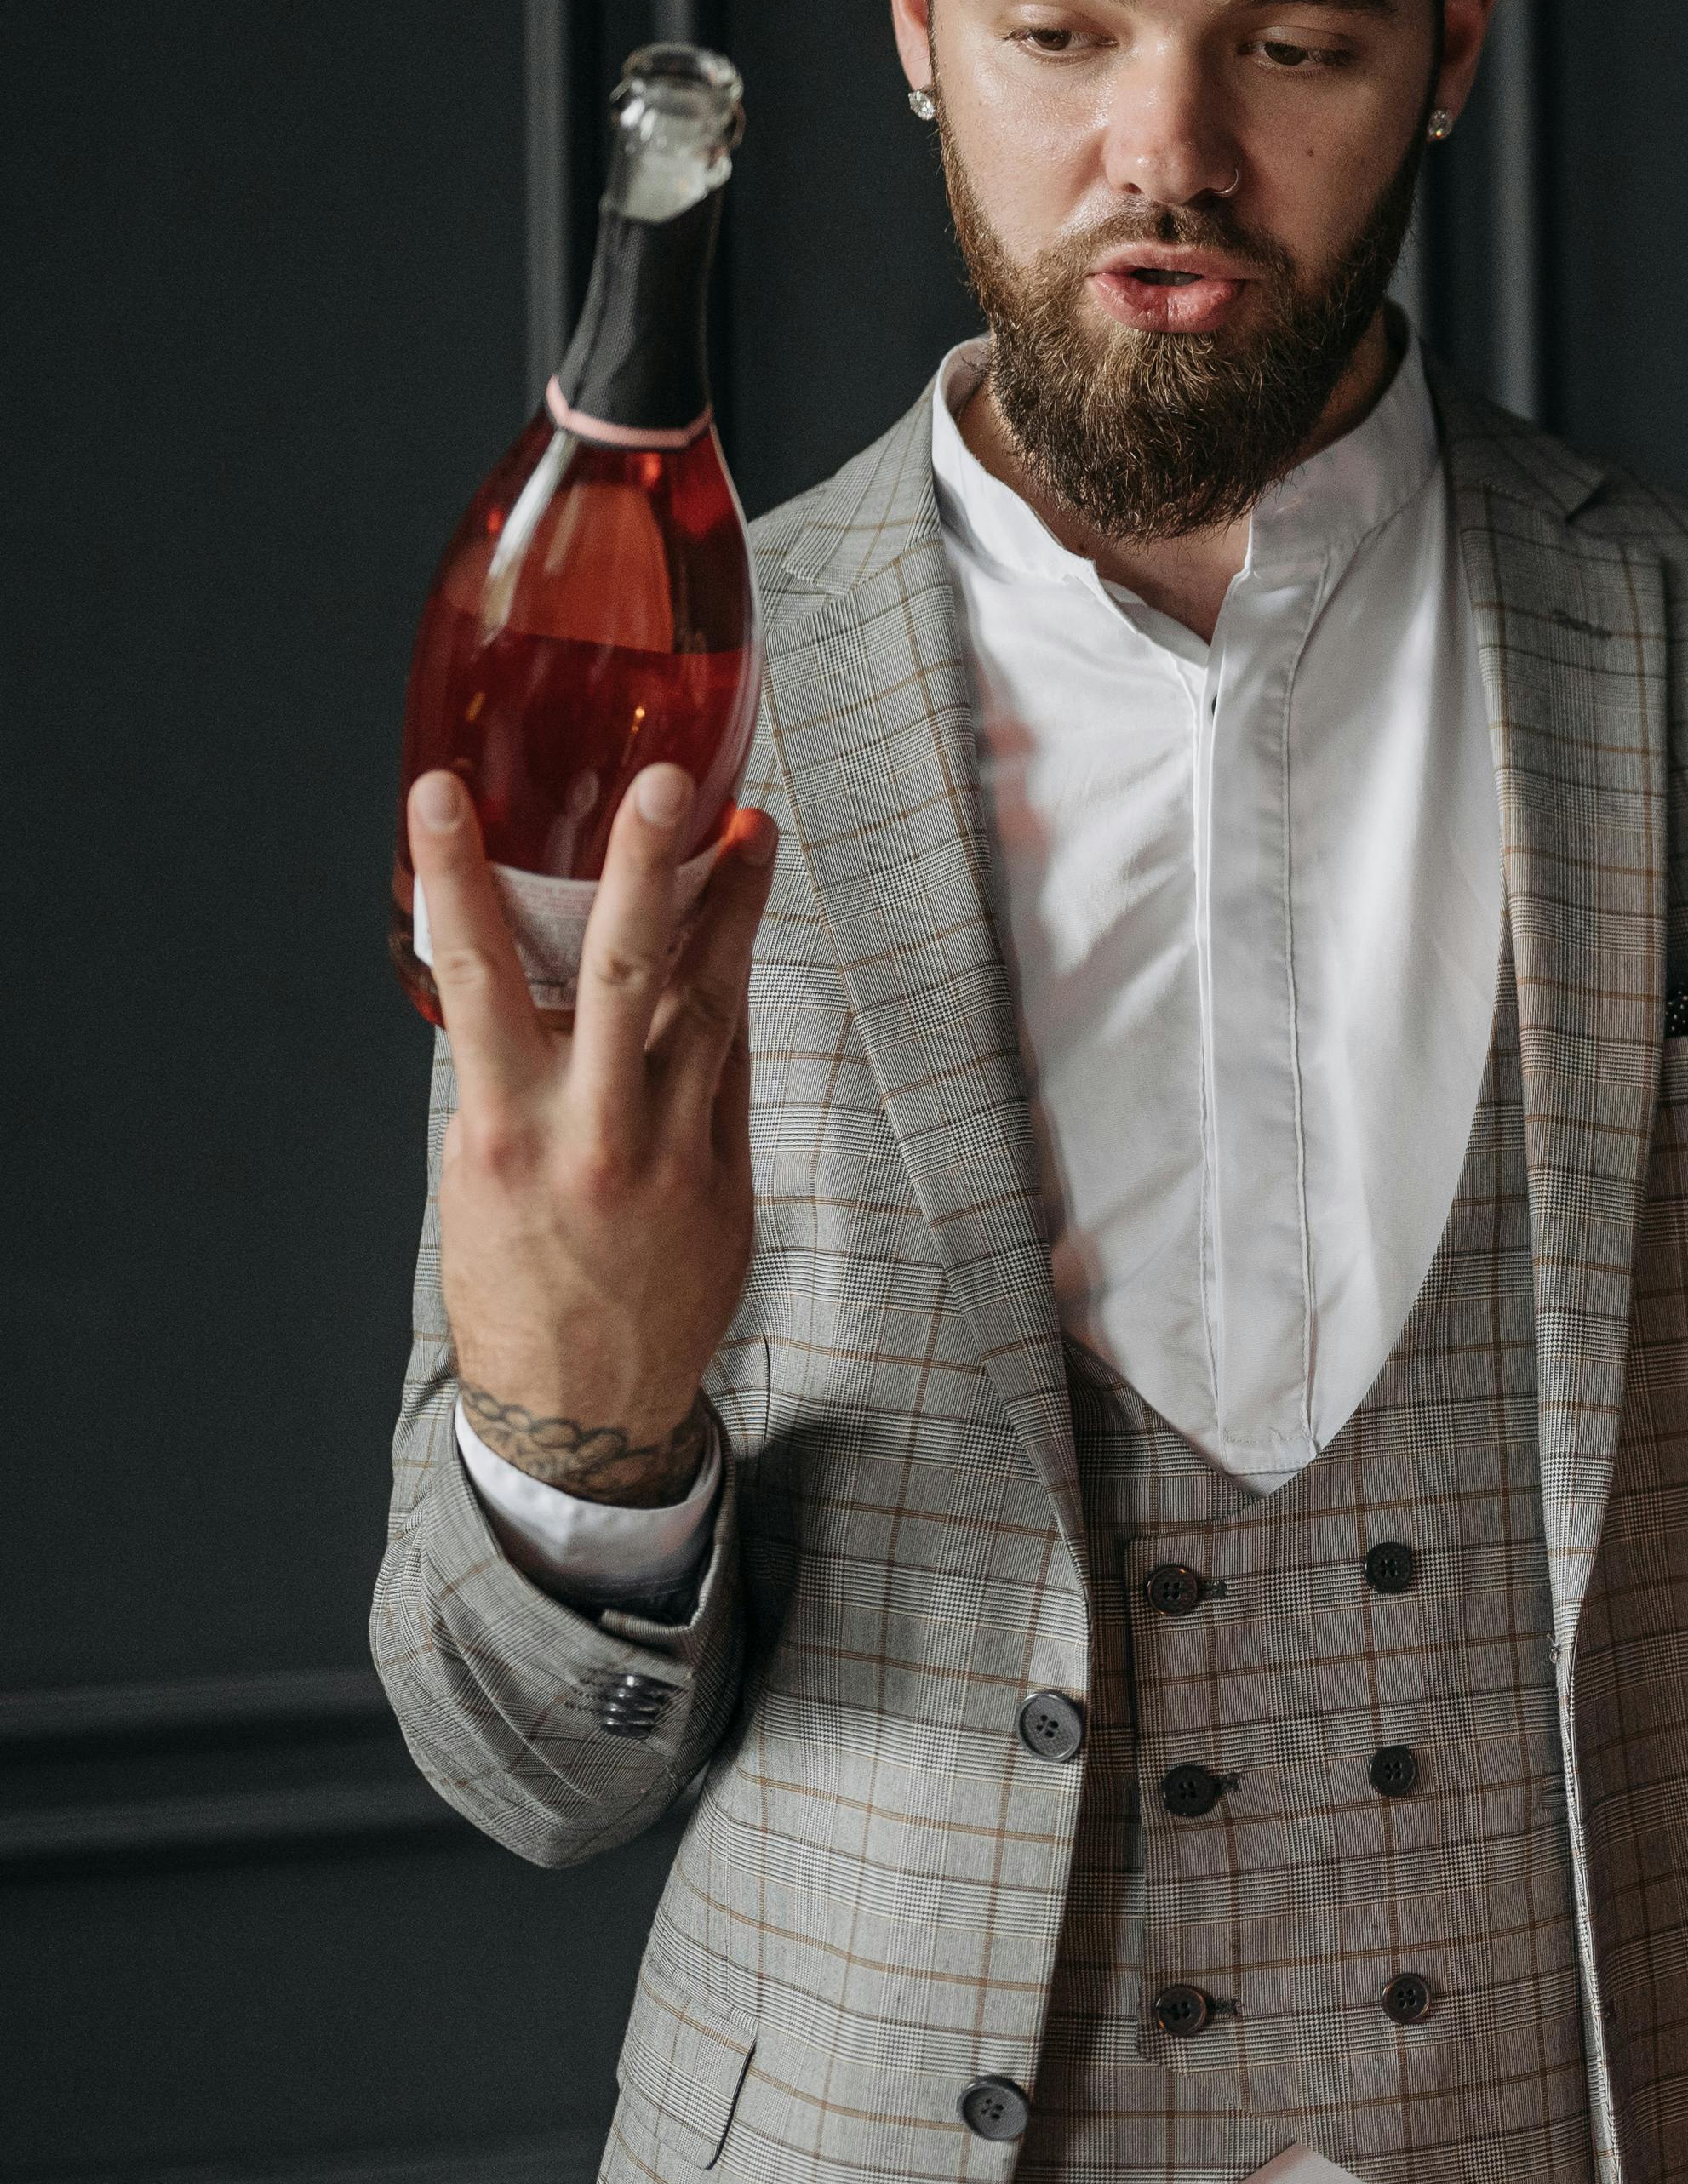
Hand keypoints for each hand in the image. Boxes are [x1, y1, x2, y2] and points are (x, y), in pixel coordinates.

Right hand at [408, 762, 776, 1505]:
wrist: (581, 1403)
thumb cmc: (512, 1281)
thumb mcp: (476, 1173)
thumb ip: (512, 1074)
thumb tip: (531, 975)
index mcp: (502, 1128)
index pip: (475, 978)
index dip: (456, 879)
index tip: (441, 795)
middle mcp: (592, 1132)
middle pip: (628, 974)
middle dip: (650, 869)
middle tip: (672, 781)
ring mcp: (672, 1150)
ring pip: (709, 1004)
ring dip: (730, 911)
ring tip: (750, 830)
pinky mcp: (729, 1172)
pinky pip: (732, 1059)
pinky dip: (732, 990)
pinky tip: (740, 928)